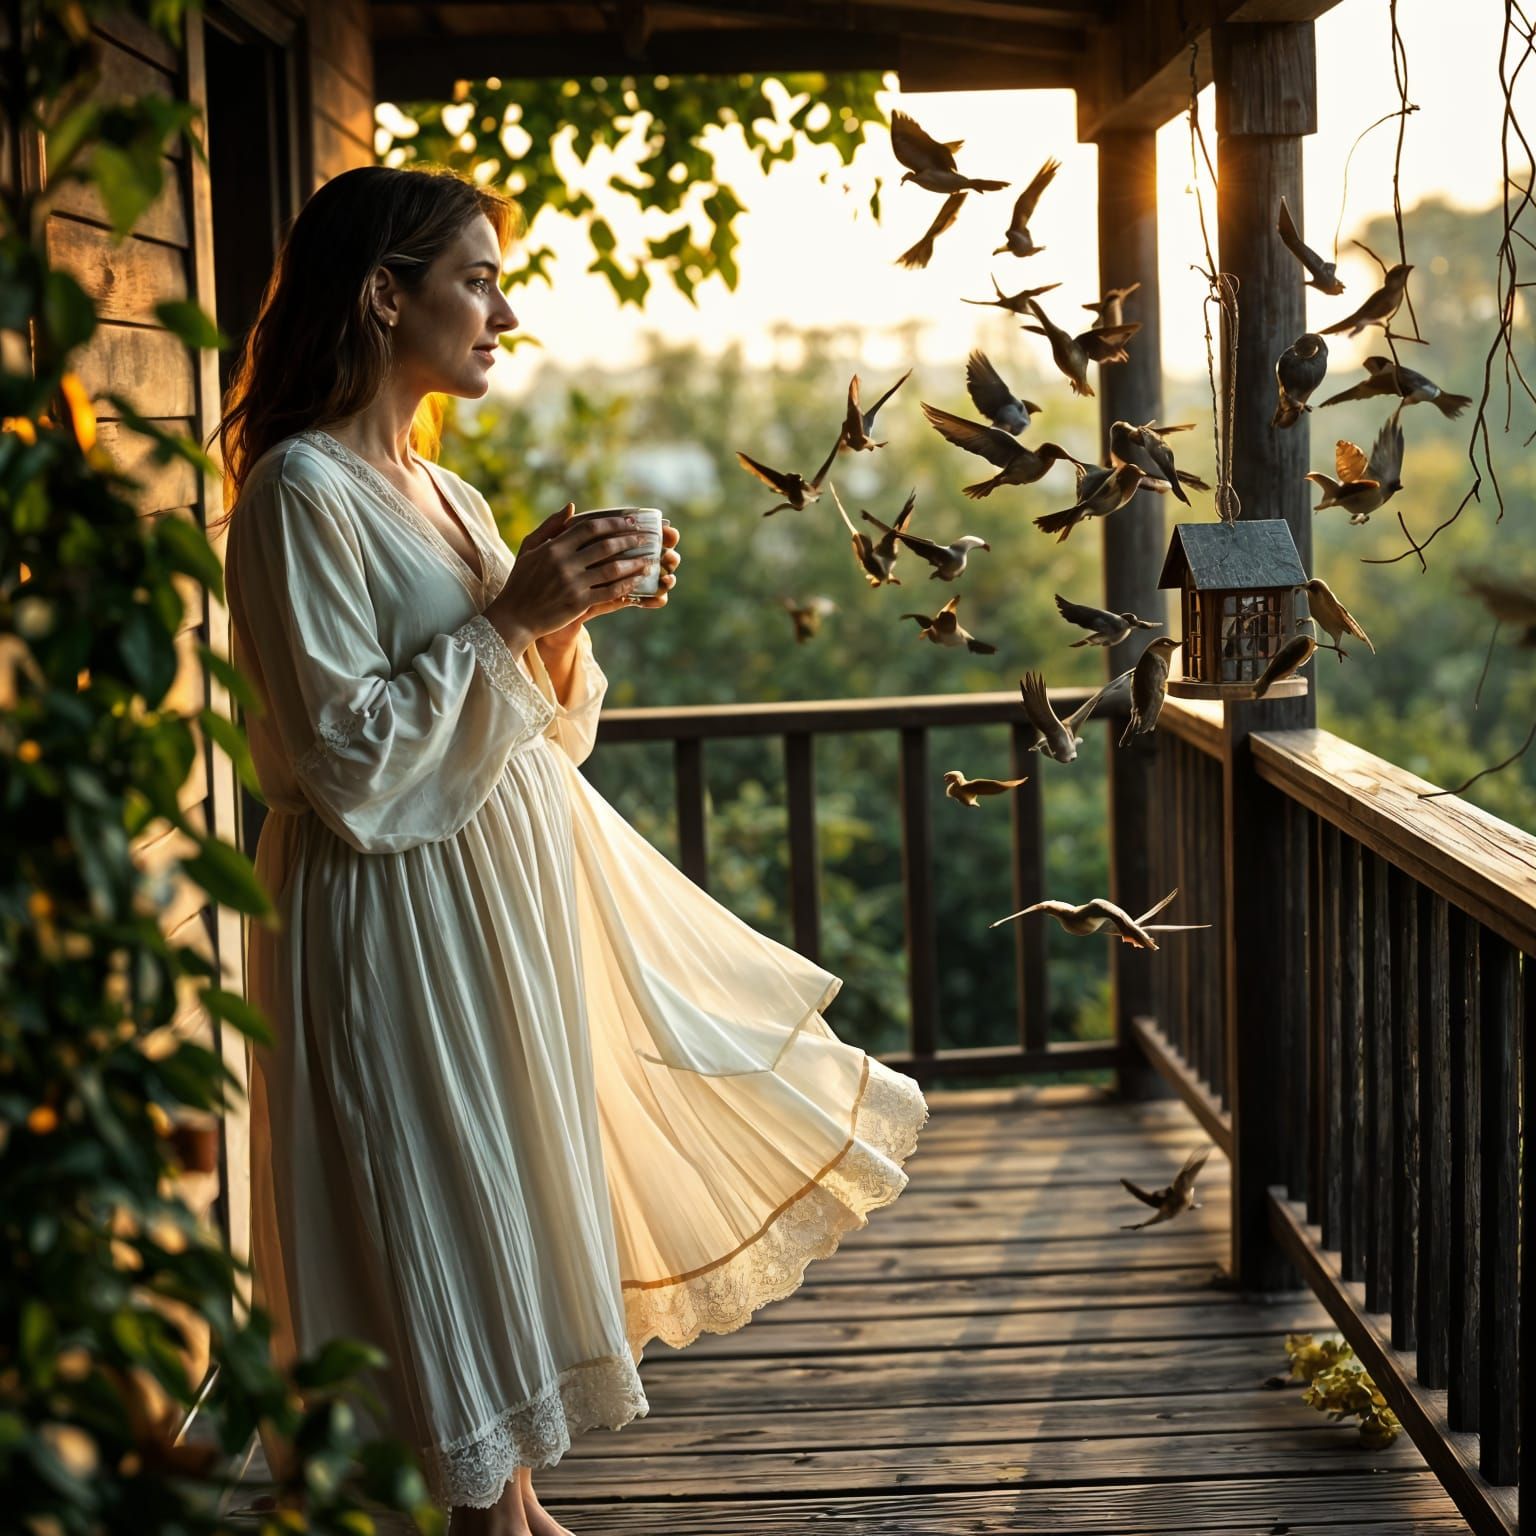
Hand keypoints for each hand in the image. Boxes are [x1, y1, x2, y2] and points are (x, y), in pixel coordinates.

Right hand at [484, 504, 665, 650]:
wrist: (514, 617)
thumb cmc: (521, 581)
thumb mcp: (529, 548)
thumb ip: (550, 526)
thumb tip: (572, 506)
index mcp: (553, 547)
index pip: (590, 528)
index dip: (614, 522)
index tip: (631, 520)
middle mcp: (564, 563)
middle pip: (606, 545)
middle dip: (630, 540)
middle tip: (647, 538)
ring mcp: (573, 583)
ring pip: (612, 569)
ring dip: (634, 563)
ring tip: (649, 560)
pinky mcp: (579, 603)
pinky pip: (609, 591)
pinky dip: (626, 585)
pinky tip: (638, 581)